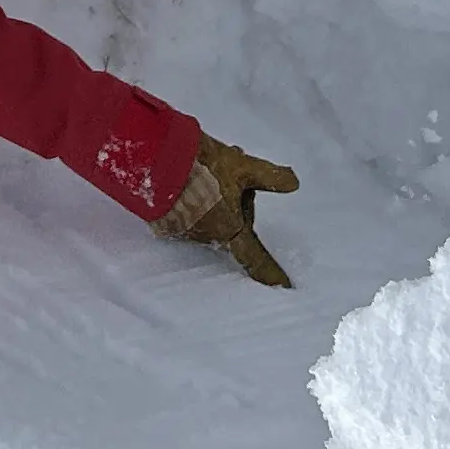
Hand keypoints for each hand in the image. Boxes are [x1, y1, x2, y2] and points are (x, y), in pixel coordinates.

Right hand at [156, 133, 298, 286]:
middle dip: (237, 199)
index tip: (283, 288)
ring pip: (211, 215)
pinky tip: (188, 176)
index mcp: (230, 229)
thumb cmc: (200, 168)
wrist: (156, 160)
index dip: (270, 272)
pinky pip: (188, 212)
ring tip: (207, 168)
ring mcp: (184, 230)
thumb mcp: (243, 167)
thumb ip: (270, 177)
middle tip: (229, 172)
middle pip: (234, 223)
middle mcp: (208, 237)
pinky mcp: (165, 221)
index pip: (255, 256)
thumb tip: (294, 182)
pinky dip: (191, 196)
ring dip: (214, 195)